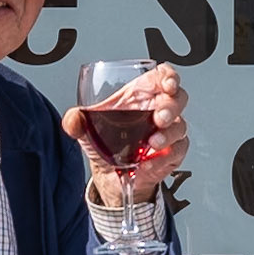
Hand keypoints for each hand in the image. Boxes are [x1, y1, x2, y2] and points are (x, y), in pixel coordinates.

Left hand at [62, 63, 189, 205]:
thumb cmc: (105, 144)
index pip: (162, 77)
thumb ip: (77, 121)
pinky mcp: (171, 154)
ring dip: (168, 134)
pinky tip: (149, 161)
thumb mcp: (87, 129)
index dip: (168, 76)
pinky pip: (177, 151)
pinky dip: (165, 157)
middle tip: (158, 117)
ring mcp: (166, 132)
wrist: (110, 177)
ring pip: (180, 126)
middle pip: (178, 98)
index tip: (167, 83)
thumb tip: (73, 119)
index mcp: (140, 96)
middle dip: (171, 106)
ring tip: (153, 143)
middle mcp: (156, 111)